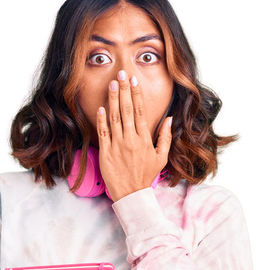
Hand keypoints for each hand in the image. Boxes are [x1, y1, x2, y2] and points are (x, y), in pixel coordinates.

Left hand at [96, 71, 171, 201]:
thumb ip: (165, 137)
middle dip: (124, 91)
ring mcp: (117, 146)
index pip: (140, 112)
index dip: (136, 95)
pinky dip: (102, 120)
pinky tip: (101, 107)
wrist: (131, 194)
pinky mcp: (106, 153)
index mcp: (144, 140)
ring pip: (114, 118)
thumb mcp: (161, 158)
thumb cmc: (145, 176)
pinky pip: (103, 133)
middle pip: (127, 110)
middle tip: (121, 74)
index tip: (133, 81)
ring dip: (113, 100)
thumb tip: (169, 118)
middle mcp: (131, 140)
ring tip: (111, 84)